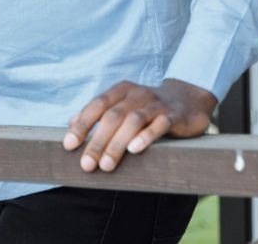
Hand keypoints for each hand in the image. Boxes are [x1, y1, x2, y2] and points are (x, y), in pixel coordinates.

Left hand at [63, 78, 215, 172]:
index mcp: (120, 91)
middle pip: (112, 117)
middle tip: (86, 165)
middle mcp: (136, 94)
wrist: (188, 99)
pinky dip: (146, 136)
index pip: (96, 106)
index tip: (69, 146)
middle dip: (96, 142)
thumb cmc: (147, 107)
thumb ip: (99, 113)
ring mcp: (155, 104)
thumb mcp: (123, 104)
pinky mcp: (173, 115)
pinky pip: (159, 124)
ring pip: (132, 121)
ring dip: (117, 144)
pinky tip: (135, 149)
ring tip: (106, 166)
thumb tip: (70, 124)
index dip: (81, 125)